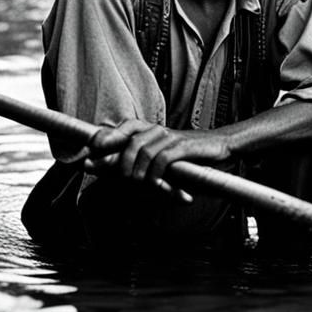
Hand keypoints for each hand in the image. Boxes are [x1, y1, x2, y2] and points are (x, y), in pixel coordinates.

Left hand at [85, 118, 232, 201]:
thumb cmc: (190, 157)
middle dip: (115, 160)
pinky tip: (156, 183)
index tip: (90, 150)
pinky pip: (162, 159)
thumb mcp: (164, 159)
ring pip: (142, 149)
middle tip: (115, 178)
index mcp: (152, 131)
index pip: (125, 128)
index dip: (106, 137)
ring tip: (138, 184)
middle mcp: (158, 131)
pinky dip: (154, 173)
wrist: (222, 147)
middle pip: (128, 140)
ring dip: (136, 171)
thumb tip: (113, 169)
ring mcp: (171, 138)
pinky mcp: (184, 147)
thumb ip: (142, 162)